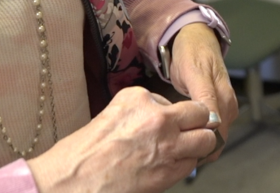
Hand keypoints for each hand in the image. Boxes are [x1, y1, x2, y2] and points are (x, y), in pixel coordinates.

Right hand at [27, 86, 214, 192]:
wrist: (72, 180)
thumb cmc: (84, 152)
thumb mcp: (112, 114)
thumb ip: (141, 112)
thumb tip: (162, 118)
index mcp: (139, 98)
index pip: (173, 100)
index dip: (175, 114)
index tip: (172, 123)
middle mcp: (158, 117)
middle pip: (200, 113)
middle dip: (199, 123)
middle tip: (192, 132)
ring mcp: (167, 144)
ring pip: (206, 139)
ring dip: (199, 144)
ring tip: (187, 151)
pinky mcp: (169, 170)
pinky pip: (192, 163)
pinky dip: (186, 165)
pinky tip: (171, 166)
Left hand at [168, 23, 238, 163]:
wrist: (195, 38)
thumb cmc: (191, 54)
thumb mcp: (193, 72)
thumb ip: (205, 97)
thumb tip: (214, 122)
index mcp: (222, 95)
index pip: (217, 131)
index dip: (202, 147)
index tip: (185, 156)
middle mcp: (228, 102)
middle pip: (219, 136)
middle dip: (201, 149)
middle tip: (178, 157)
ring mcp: (227, 105)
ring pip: (218, 134)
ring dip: (203, 144)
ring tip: (182, 151)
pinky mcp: (223, 106)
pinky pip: (217, 128)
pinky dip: (204, 135)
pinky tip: (190, 138)